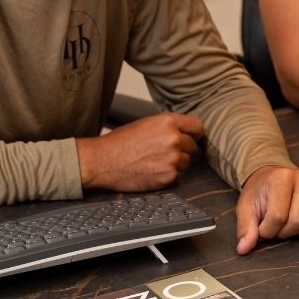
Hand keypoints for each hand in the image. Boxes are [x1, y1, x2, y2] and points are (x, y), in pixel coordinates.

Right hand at [77, 113, 204, 191]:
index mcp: (168, 121)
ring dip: (175, 163)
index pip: (197, 126)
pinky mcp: (169, 176)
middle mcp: (174, 138)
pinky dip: (166, 176)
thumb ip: (167, 127)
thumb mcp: (145, 124)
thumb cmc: (120, 142)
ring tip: (153, 162)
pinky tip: (150, 172)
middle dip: (182, 149)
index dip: (194, 133)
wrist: (102, 161)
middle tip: (162, 153)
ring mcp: (172, 158)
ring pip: (186, 162)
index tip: (192, 138)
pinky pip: (176, 176)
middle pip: (192, 146)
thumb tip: (184, 133)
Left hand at [235, 165, 298, 254]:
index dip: (267, 230)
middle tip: (274, 225)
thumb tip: (244, 249)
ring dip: (294, 231)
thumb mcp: (246, 208)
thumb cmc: (260, 194)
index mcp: (282, 177)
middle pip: (298, 222)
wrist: (273, 178)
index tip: (261, 226)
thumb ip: (245, 228)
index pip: (278, 216)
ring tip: (285, 220)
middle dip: (282, 232)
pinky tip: (297, 214)